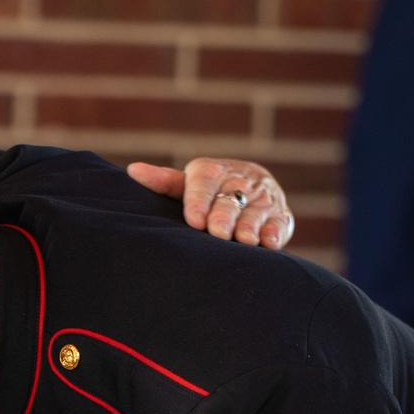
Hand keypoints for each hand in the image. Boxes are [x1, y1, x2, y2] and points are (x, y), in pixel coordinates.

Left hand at [127, 158, 294, 249]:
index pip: (204, 184)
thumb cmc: (207, 191)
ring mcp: (262, 197)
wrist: (251, 184)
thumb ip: (164, 182)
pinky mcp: (280, 214)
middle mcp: (239, 181)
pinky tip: (270, 242)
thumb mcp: (187, 184)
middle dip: (225, 216)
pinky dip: (275, 232)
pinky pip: (279, 222)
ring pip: (256, 211)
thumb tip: (133, 170)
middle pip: (231, 199)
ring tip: (245, 240)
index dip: (199, 202)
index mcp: (212, 171)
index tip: (194, 220)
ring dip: (250, 225)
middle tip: (218, 232)